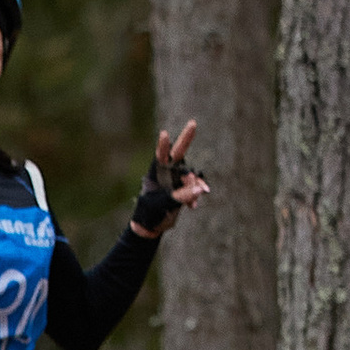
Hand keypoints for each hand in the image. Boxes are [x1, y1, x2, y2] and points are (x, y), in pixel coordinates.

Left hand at [131, 118, 208, 235]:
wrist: (151, 227)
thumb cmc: (150, 213)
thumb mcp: (163, 205)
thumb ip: (180, 196)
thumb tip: (200, 189)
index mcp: (157, 173)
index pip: (161, 156)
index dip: (163, 146)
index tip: (164, 134)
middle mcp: (167, 172)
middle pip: (178, 153)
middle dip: (186, 138)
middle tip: (193, 123)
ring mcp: (176, 179)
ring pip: (191, 175)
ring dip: (194, 186)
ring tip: (193, 199)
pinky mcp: (184, 188)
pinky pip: (195, 187)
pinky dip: (196, 195)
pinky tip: (193, 206)